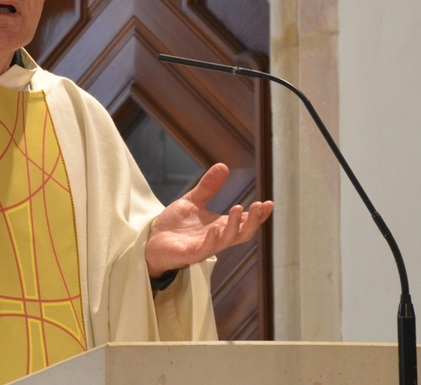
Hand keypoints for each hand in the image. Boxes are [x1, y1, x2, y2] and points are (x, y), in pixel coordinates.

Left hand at [145, 163, 273, 277]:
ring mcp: (204, 247)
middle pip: (242, 234)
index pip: (244, 222)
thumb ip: (208, 187)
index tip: (269, 203)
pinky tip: (214, 229)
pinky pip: (204, 250)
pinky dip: (211, 241)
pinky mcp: (189, 254)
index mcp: (219, 226)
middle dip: (253, 221)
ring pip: (226, 241)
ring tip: (238, 208)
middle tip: (259, 206)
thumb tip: (223, 165)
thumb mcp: (192, 201)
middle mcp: (216, 238)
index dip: (258, 215)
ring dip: (234, 226)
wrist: (151, 240)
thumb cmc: (174, 225)